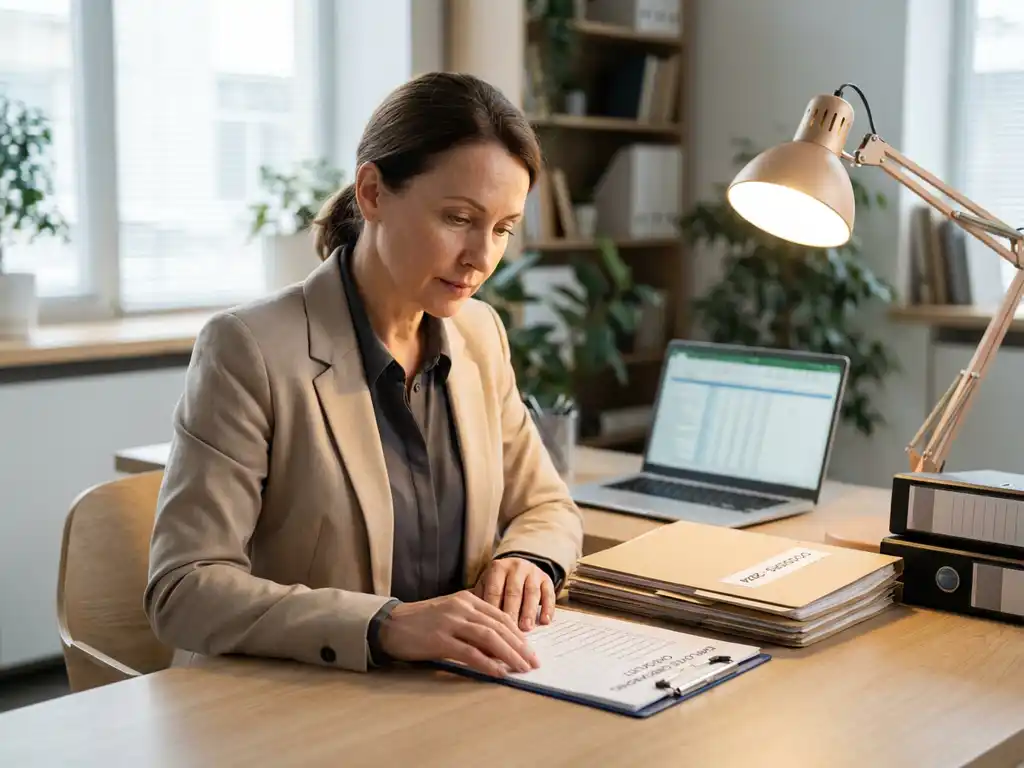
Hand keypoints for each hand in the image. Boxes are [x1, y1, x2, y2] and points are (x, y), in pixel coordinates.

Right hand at [377, 591, 539, 676]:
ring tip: (522, 668)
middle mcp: (461, 607)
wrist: (390, 624)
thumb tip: (498, 646)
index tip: (530, 649)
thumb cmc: (421, 622)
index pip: (500, 615)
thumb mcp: (450, 614)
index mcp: (466, 598)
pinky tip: (499, 672)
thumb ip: (472, 623)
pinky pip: (469, 652)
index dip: (518, 633)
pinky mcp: (439, 639)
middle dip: (519, 646)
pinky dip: (487, 663)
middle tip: (533, 662)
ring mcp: (450, 622)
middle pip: (498, 626)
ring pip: (488, 637)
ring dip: (509, 654)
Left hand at [474, 557, 555, 631]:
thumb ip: (480, 601)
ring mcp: (533, 572)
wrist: (516, 568)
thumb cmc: (497, 584)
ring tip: (526, 628)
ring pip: (532, 592)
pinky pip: (549, 593)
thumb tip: (475, 624)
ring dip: (529, 611)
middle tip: (510, 631)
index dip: (493, 609)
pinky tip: (545, 621)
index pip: (494, 590)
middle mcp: (516, 567)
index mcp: (497, 568)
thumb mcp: (485, 586)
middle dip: (512, 612)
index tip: (492, 628)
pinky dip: (548, 608)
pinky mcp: (546, 578)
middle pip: (513, 591)